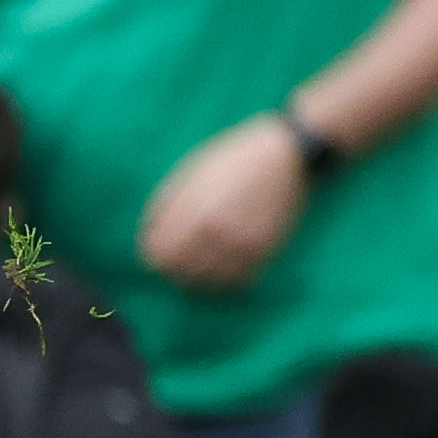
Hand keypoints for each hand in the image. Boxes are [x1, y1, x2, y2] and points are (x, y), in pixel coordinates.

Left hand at [136, 113, 308, 288]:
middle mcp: (218, 232)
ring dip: (198, 276)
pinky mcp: (266, 250)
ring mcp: (244, 244)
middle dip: (172, 267)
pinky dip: (226, 280)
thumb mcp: (191, 172)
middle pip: (179, 272)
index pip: (158, 254)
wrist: (289, 154)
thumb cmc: (234, 158)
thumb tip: (149, 236)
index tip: (156, 249)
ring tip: (199, 263)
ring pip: (208, 282)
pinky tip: (224, 266)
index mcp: (194, 210)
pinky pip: (238, 282)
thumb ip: (166, 205)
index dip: (151, 254)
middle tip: (177, 257)